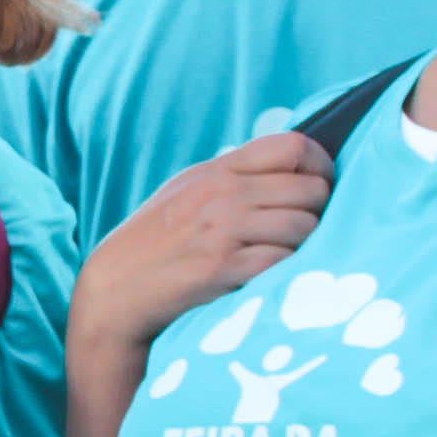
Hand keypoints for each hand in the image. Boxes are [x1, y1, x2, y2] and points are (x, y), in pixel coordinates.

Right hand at [77, 129, 333, 362]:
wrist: (115, 290)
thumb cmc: (156, 242)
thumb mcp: (188, 191)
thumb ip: (236, 176)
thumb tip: (296, 169)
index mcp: (218, 170)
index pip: (296, 146)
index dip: (321, 167)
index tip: (317, 188)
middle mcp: (224, 194)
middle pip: (313, 191)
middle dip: (319, 213)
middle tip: (302, 232)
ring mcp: (223, 230)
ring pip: (306, 228)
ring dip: (305, 248)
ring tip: (282, 258)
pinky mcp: (223, 269)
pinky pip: (284, 262)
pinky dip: (284, 272)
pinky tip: (266, 278)